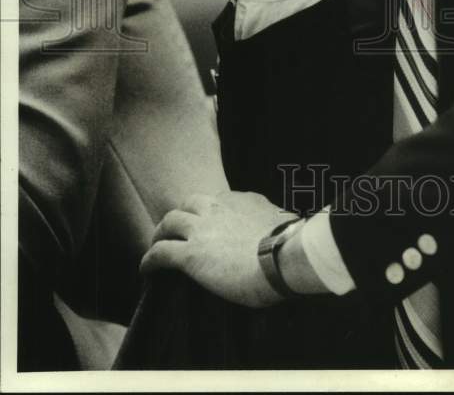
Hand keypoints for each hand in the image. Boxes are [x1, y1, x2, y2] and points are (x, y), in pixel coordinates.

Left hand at [140, 190, 295, 307]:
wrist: (281, 259)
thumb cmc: (291, 246)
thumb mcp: (286, 223)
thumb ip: (279, 221)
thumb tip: (291, 226)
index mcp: (243, 200)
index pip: (219, 201)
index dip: (209, 213)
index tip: (209, 225)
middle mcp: (218, 208)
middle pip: (189, 203)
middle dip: (180, 215)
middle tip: (177, 230)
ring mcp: (201, 230)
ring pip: (169, 222)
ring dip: (161, 233)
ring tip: (157, 245)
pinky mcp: (188, 255)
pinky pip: (160, 253)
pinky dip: (149, 260)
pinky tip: (146, 269)